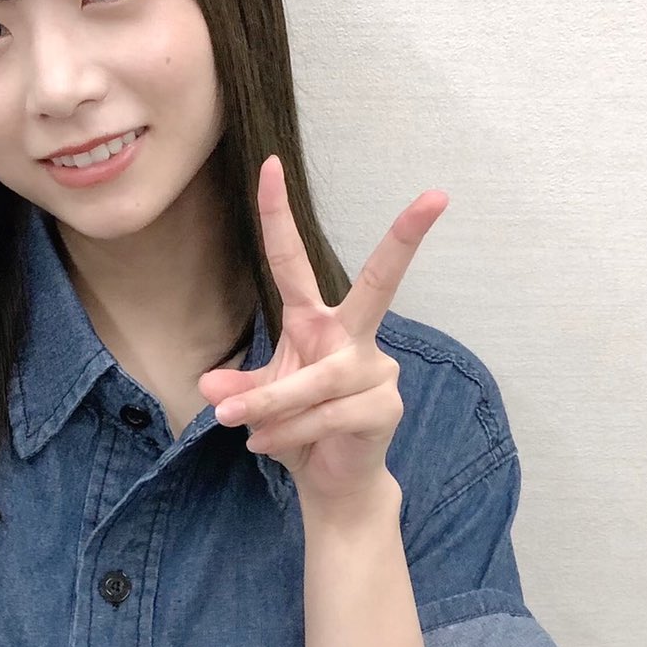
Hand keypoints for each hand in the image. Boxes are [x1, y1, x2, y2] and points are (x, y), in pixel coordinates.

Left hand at [196, 155, 445, 510]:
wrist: (334, 481)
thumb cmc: (299, 428)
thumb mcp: (259, 404)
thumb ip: (239, 391)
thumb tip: (211, 389)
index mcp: (318, 321)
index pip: (293, 260)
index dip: (278, 214)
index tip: (269, 164)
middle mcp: (352, 335)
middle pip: (379, 280)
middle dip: (406, 237)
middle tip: (435, 196)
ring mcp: (374, 369)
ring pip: (316, 380)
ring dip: (273, 406)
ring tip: (245, 429)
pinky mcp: (383, 405)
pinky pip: (327, 414)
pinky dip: (288, 432)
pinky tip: (270, 445)